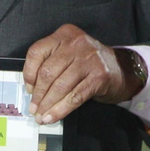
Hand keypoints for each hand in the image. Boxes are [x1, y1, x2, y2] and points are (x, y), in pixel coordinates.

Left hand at [21, 24, 135, 124]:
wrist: (121, 68)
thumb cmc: (88, 63)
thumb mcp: (69, 53)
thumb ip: (50, 63)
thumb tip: (31, 89)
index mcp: (64, 34)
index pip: (37, 52)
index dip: (29, 74)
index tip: (28, 89)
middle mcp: (76, 43)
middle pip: (48, 72)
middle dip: (38, 94)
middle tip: (33, 108)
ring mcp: (89, 59)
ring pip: (60, 86)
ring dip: (48, 105)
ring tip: (41, 116)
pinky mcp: (99, 76)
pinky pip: (75, 96)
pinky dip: (61, 109)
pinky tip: (53, 116)